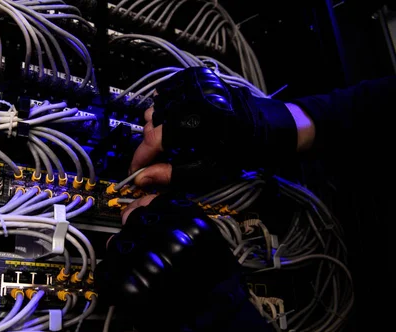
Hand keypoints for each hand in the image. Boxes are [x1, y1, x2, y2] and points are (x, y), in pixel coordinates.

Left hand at [96, 193, 242, 331]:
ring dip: (124, 259)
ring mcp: (147, 261)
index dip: (147, 213)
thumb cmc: (214, 286)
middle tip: (148, 258)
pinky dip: (112, 280)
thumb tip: (138, 207)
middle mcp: (170, 238)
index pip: (154, 203)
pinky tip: (130, 289)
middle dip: (136, 237)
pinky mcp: (128, 286)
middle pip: (134, 222)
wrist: (215, 330)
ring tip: (143, 277)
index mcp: (193, 223)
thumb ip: (176, 217)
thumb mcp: (208, 240)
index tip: (147, 225)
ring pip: (118, 245)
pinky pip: (107, 272)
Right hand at [131, 67, 297, 187]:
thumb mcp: (206, 169)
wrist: (267, 127)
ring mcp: (189, 87)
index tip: (135, 171)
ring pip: (156, 108)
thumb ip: (170, 174)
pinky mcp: (194, 80)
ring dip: (157, 126)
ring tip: (171, 140)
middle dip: (150, 146)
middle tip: (158, 159)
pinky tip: (177, 122)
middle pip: (149, 125)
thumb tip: (143, 179)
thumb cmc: (241, 151)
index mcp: (190, 123)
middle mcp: (186, 100)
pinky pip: (167, 93)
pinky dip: (166, 108)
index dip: (139, 160)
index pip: (150, 142)